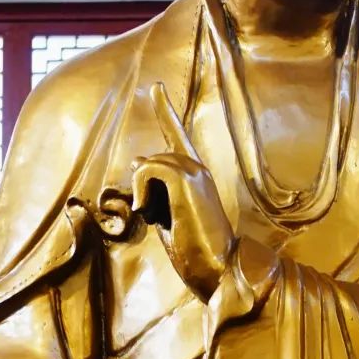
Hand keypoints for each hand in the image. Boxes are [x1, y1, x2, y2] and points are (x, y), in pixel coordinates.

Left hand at [130, 82, 235, 299]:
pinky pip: (148, 169)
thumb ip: (154, 189)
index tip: (157, 88)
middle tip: (160, 219)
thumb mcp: (167, 216)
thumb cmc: (196, 251)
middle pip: (150, 160)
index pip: (178, 137)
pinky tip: (151, 213)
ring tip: (158, 218)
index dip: (166, 111)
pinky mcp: (187, 179)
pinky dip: (142, 192)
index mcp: (197, 178)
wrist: (221, 269)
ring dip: (143, 194)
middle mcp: (199, 169)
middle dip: (144, 190)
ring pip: (148, 164)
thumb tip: (137, 158)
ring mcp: (195, 171)